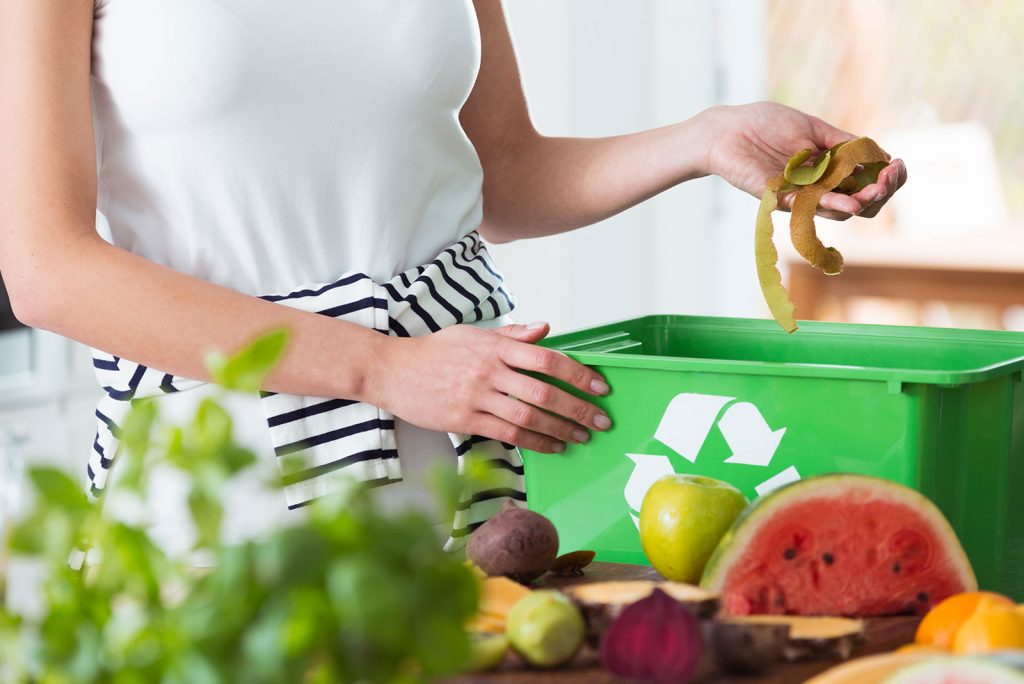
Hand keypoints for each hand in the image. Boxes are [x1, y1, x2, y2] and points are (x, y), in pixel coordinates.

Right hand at [370, 323, 611, 453]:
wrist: (393, 370)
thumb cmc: (434, 351)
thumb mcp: (473, 334)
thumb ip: (512, 335)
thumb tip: (546, 329)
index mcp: (496, 346)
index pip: (547, 358)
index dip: (577, 374)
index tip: (599, 386)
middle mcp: (490, 370)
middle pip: (544, 392)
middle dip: (578, 408)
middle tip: (601, 420)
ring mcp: (478, 396)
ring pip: (529, 417)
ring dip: (561, 429)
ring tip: (582, 436)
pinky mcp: (466, 419)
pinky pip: (508, 434)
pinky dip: (535, 442)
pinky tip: (553, 446)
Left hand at [698, 102, 906, 220]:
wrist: (726, 129)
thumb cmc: (764, 124)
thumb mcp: (813, 128)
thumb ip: (844, 142)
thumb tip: (880, 154)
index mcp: (828, 170)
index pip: (866, 185)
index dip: (888, 179)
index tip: (897, 165)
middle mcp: (817, 188)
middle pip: (860, 204)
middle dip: (881, 193)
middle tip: (889, 177)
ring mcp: (799, 196)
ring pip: (839, 211)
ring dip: (862, 201)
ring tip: (876, 190)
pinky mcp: (778, 199)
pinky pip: (808, 208)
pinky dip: (831, 204)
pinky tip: (849, 202)